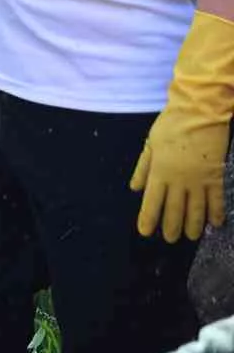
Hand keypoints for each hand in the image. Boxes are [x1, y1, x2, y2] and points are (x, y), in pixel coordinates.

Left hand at [131, 11, 233, 241]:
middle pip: (174, 210)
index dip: (148, 219)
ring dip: (193, 225)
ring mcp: (198, 180)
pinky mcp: (215, 176)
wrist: (199, 113)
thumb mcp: (150, 144)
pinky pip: (216, 200)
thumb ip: (143, 168)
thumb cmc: (171, 125)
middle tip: (170, 240)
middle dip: (171, 227)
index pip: (151, 202)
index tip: (145, 232)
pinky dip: (216, 213)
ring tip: (191, 237)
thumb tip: (135, 188)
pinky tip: (216, 224)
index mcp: (159, 172)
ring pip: (196, 209)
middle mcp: (178, 180)